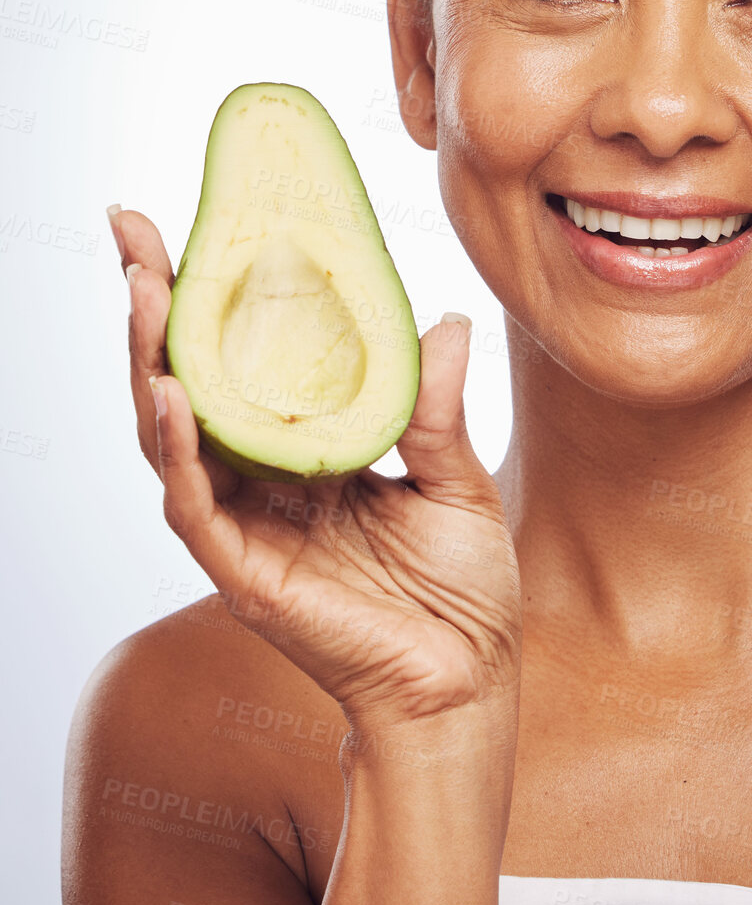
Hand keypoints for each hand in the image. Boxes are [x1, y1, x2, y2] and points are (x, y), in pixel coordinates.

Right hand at [114, 205, 522, 731]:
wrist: (467, 680)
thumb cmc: (461, 587)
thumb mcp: (456, 478)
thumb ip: (436, 405)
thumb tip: (444, 317)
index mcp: (309, 450)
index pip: (244, 361)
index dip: (214, 300)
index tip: (194, 223)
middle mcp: (263, 480)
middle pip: (189, 381)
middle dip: (154, 307)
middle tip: (131, 230)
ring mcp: (246, 526)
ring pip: (171, 433)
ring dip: (150, 359)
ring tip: (141, 286)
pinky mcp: (245, 572)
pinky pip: (195, 503)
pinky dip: (176, 448)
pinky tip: (168, 389)